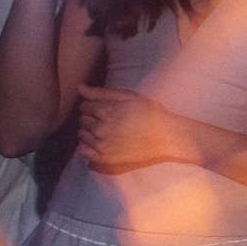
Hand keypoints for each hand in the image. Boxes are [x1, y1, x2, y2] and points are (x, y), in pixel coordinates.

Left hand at [77, 86, 199, 171]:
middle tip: (109, 118)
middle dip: (92, 117)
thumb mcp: (130, 97)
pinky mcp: (105, 158)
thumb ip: (103, 93)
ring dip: (90, 131)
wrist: (166, 137)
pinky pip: (83, 151)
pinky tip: (100, 141)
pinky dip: (86, 145)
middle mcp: (100, 129)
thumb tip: (80, 87)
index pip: (84, 106)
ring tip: (107, 130)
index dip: (94, 105)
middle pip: (82, 120)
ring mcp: (102, 145)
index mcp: (107, 111)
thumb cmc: (151, 113)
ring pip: (82, 134)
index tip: (107, 108)